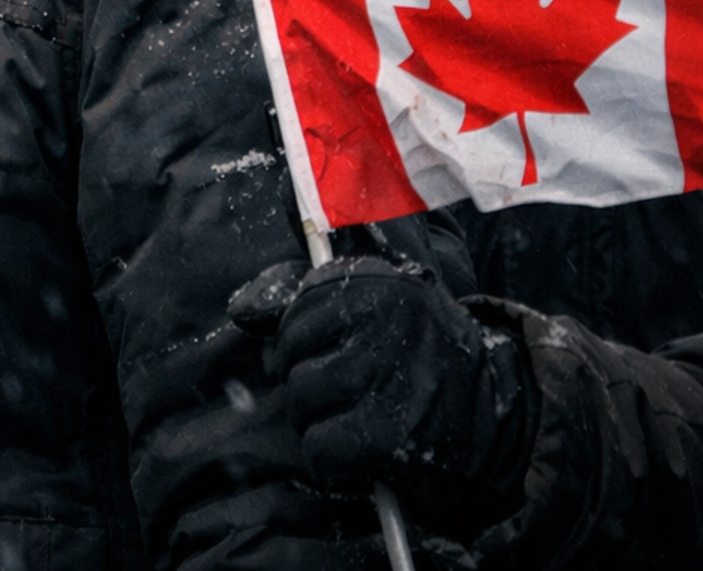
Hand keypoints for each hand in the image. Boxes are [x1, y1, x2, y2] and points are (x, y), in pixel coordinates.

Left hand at [231, 255, 534, 538]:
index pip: (298, 304)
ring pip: (303, 399)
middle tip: (346, 395)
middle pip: (291, 354)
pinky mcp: (388, 433)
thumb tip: (240, 311)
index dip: (302, 339)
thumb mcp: (380, 310)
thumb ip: (310, 302)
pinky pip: (322, 448)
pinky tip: (360, 454)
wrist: (502, 418)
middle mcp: (381, 318)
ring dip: (318, 422)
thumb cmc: (426, 360)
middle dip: (308, 383)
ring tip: (355, 421)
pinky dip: (332, 461)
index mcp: (378, 280)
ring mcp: (385, 374)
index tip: (328, 353)